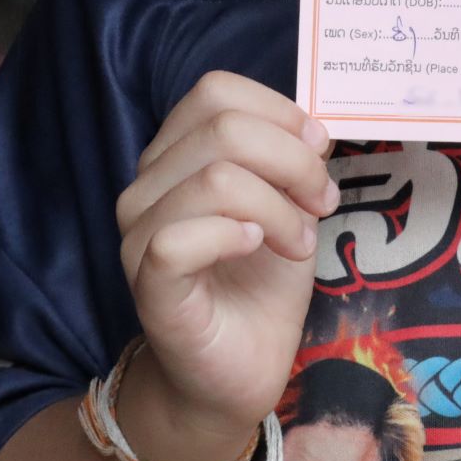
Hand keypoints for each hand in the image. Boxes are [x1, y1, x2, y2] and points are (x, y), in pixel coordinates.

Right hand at [112, 72, 336, 456]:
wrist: (237, 369)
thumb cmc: (259, 283)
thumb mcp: (289, 205)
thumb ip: (292, 160)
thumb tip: (312, 129)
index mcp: (177, 155)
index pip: (216, 90)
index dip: (280, 112)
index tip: (319, 152)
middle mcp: (147, 185)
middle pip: (224, 127)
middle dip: (293, 161)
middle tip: (320, 204)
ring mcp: (140, 234)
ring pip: (215, 179)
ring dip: (278, 208)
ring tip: (298, 243)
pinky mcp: (148, 283)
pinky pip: (180, 238)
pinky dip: (232, 235)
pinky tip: (255, 248)